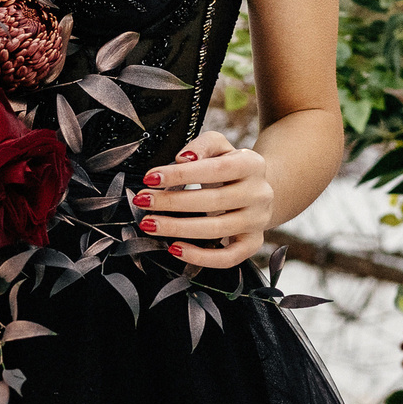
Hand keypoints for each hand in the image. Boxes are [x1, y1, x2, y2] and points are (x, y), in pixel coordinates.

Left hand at [130, 131, 273, 268]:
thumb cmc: (229, 166)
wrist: (255, 190)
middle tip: (143, 201)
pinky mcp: (252, 243)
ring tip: (150, 224)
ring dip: (178, 228)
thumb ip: (202, 146)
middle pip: (214, 201)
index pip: (216, 169)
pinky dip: (201, 257)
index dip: (181, 175)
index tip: (150, 177)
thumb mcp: (219, 146)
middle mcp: (259, 194)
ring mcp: (257, 221)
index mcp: (252, 164)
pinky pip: (228, 257)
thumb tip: (183, 158)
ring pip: (217, 230)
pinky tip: (175, 248)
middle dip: (172, 202)